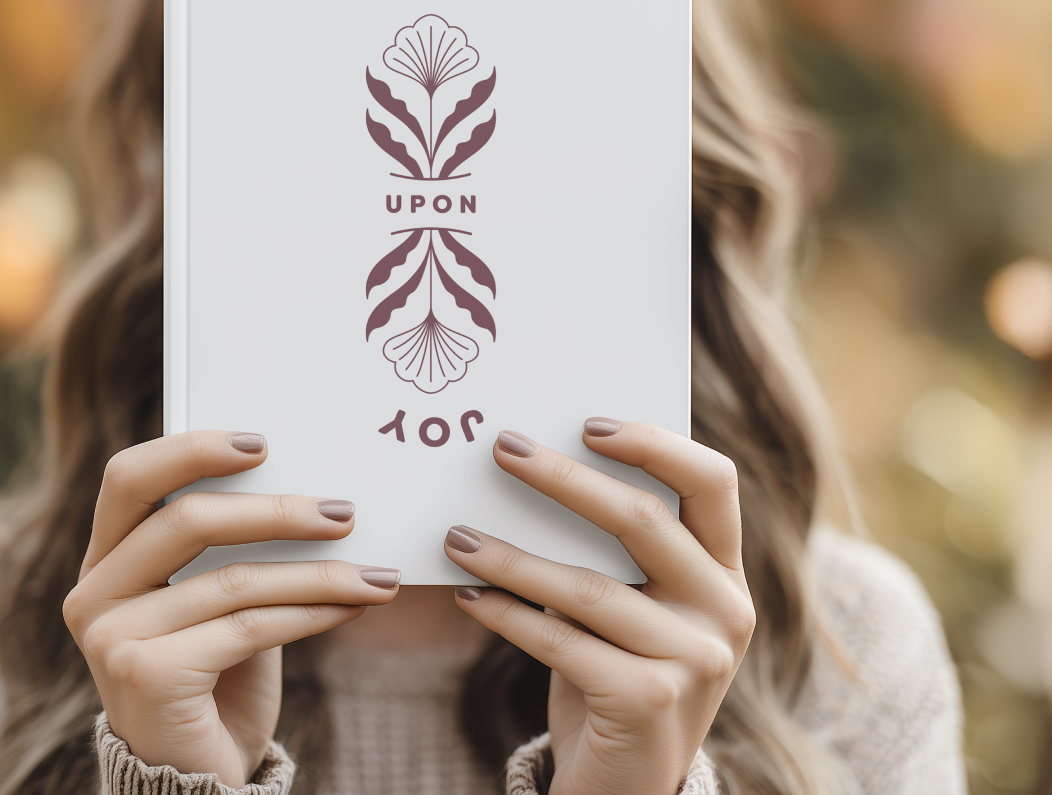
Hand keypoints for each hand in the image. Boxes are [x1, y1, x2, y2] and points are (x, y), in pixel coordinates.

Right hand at [63, 431, 400, 785]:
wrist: (196, 776)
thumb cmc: (216, 672)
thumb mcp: (220, 597)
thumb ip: (233, 545)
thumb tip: (309, 485)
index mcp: (107, 558)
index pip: (130, 478)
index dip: (192, 449)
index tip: (262, 443)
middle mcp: (94, 594)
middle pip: (186, 520)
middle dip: (277, 512)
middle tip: (345, 513)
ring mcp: (113, 638)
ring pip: (235, 580)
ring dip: (318, 574)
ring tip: (375, 575)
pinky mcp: (147, 677)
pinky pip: (249, 627)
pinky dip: (312, 612)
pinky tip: (353, 605)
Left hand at [445, 420, 753, 794]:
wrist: (624, 790)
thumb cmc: (616, 675)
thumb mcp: (634, 607)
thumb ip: (613, 550)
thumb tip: (532, 465)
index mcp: (724, 572)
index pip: (712, 483)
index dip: (655, 443)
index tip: (589, 424)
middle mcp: (725, 611)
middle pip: (644, 520)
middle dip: (565, 478)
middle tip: (503, 449)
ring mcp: (695, 661)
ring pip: (588, 587)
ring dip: (512, 556)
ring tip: (457, 536)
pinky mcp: (649, 703)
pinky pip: (561, 642)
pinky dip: (506, 615)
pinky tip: (468, 596)